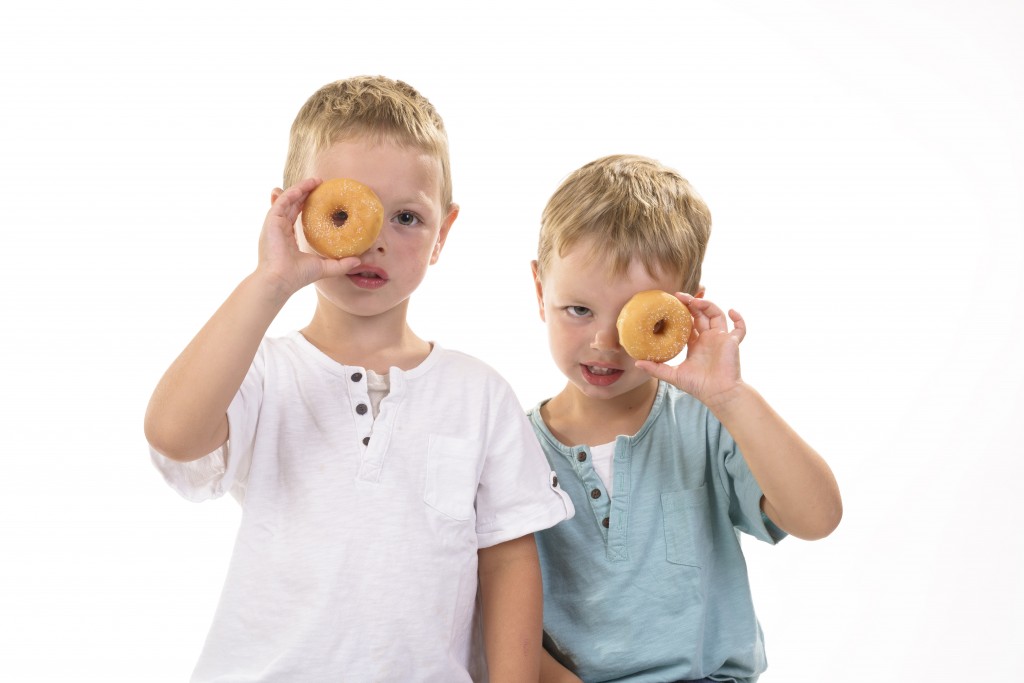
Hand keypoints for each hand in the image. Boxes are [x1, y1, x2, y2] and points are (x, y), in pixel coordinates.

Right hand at [256, 178, 358, 296]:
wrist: (281, 280)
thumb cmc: (298, 276)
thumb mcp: (324, 267)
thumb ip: (341, 264)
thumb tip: (358, 260)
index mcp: (287, 237)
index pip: (295, 215)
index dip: (306, 204)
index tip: (320, 197)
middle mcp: (279, 228)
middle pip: (291, 204)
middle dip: (304, 192)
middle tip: (319, 184)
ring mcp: (274, 224)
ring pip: (287, 199)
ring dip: (300, 188)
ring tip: (315, 180)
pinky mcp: (271, 220)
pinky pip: (282, 201)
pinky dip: (293, 192)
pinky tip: (305, 186)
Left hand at [636, 293, 745, 408]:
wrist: (717, 394)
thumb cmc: (697, 386)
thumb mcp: (673, 375)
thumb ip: (656, 369)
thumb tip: (636, 363)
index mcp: (695, 343)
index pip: (689, 322)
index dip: (682, 312)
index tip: (672, 303)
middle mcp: (708, 338)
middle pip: (702, 314)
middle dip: (692, 303)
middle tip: (680, 296)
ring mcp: (721, 339)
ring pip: (717, 315)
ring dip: (709, 305)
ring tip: (696, 301)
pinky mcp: (732, 342)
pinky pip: (740, 328)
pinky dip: (739, 319)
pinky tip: (731, 310)